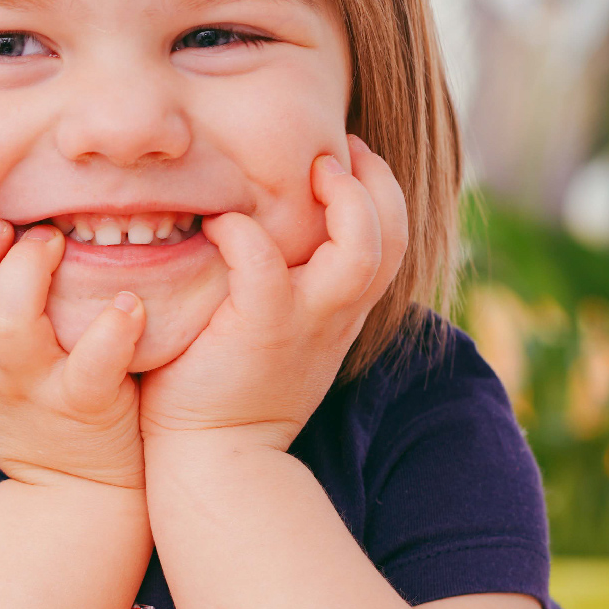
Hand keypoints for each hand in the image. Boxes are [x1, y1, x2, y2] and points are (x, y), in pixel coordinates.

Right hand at [0, 210, 146, 489]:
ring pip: (10, 326)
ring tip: (54, 240)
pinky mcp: (85, 405)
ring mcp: (33, 387)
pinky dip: (111, 330)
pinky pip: (93, 366)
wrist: (76, 494)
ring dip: (28, 272)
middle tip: (2, 225)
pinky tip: (128, 303)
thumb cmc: (32, 407)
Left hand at [137, 139, 408, 452]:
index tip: (346, 159)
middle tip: (338, 149)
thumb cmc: (226, 390)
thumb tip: (259, 232)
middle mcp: (335, 314)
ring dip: (344, 200)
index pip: (390, 240)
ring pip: (361, 250)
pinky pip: (263, 263)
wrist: (214, 459)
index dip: (379, 192)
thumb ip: (283, 288)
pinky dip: (244, 233)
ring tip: (311, 170)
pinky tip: (220, 224)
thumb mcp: (273, 334)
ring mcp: (304, 322)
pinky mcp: (261, 330)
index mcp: (340, 311)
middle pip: (394, 236)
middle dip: (376, 182)